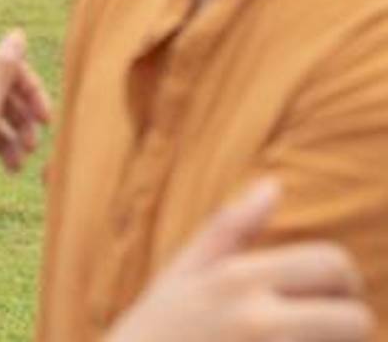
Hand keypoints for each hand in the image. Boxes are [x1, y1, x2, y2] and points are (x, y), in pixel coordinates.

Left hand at [0, 30, 51, 216]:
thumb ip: (3, 66)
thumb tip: (18, 32)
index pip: (13, 71)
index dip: (34, 93)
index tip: (46, 121)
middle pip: (8, 95)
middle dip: (26, 119)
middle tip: (34, 146)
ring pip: (0, 118)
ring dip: (17, 138)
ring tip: (21, 162)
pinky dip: (2, 149)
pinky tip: (10, 168)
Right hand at [108, 180, 373, 341]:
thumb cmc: (156, 329)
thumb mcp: (183, 271)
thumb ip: (230, 228)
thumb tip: (274, 184)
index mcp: (238, 279)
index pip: (332, 264)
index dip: (343, 280)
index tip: (327, 296)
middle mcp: (259, 319)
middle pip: (355, 319)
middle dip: (346, 325)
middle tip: (320, 329)